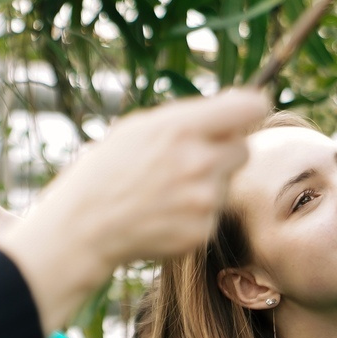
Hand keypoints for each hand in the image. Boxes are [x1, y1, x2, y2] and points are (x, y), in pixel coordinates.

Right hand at [0, 90, 266, 331]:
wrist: (85, 226)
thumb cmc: (109, 170)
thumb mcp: (140, 128)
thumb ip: (189, 117)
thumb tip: (239, 107)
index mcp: (181, 128)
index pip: (250, 108)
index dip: (251, 109)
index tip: (246, 115)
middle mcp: (199, 162)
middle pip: (244, 148)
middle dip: (223, 151)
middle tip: (189, 160)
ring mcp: (203, 200)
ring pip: (227, 183)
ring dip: (206, 184)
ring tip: (165, 191)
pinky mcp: (202, 230)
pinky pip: (213, 213)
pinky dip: (195, 213)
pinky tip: (165, 213)